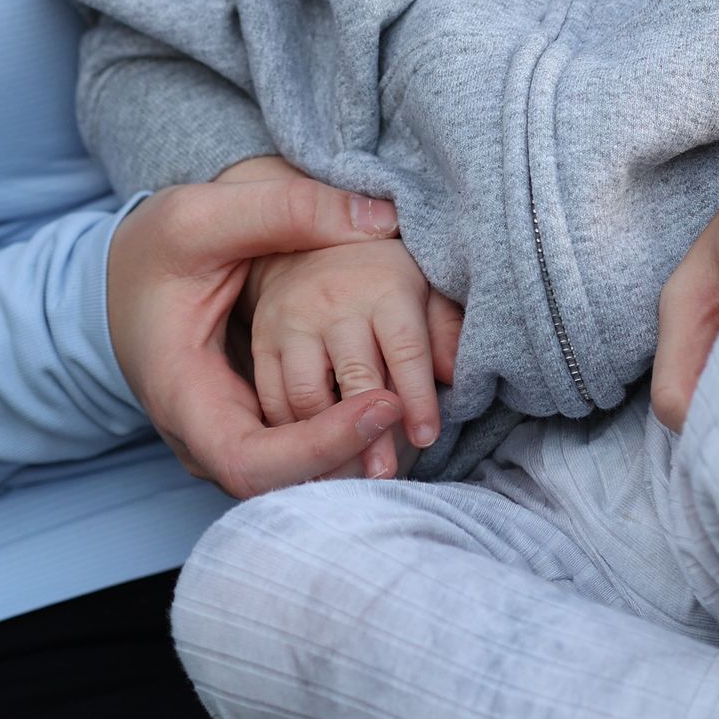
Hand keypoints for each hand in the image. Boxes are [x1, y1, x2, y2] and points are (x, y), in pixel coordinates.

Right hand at [105, 164, 405, 498]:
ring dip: (351, 453)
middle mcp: (199, 437)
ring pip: (292, 477)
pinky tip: (382, 403)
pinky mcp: (243, 429)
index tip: (383, 403)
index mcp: (182, 396)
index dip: (323, 446)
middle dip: (350, 455)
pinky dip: (338, 438)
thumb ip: (288, 209)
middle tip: (411, 412)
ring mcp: (221, 440)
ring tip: (410, 411)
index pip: (254, 464)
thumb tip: (380, 217)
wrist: (118, 275)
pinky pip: (294, 454)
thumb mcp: (204, 215)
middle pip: (282, 483)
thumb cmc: (152, 250)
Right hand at [248, 237, 462, 475]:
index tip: (426, 438)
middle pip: (356, 379)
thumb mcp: (422, 283)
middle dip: (371, 435)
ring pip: (306, 397)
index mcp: (383, 286)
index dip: (417, 398)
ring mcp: (292, 322)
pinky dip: (291, 432)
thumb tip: (457, 373)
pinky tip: (312, 455)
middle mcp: (334, 303)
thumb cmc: (380, 274)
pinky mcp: (262, 341)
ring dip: (328, 442)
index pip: (405, 350)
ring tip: (350, 473)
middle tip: (384, 476)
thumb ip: (442, 325)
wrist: (307, 242)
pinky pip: (272, 399)